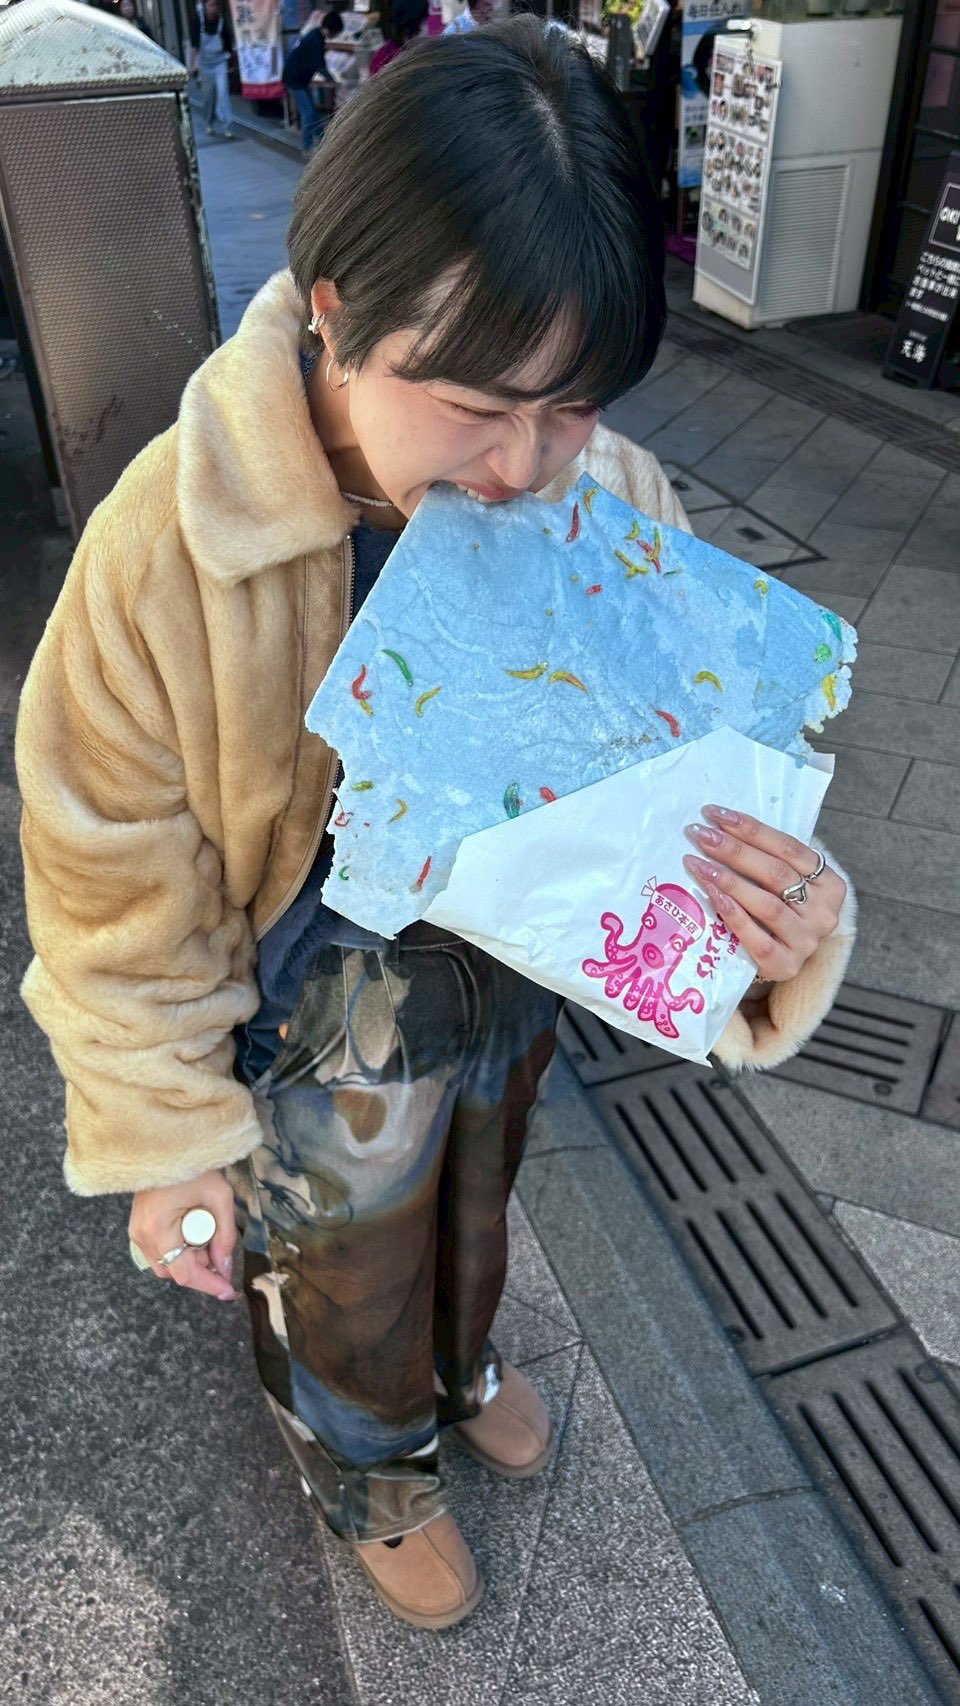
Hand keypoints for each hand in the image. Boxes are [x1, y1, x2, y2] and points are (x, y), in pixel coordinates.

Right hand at [129, 1169, 239, 1301]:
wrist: (167, 1142)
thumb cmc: (194, 1165)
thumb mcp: (219, 1197)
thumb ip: (225, 1235)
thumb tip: (226, 1267)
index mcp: (158, 1229)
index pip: (183, 1272)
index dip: (208, 1284)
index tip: (229, 1292)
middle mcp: (141, 1236)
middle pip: (173, 1271)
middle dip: (200, 1270)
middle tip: (222, 1255)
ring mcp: (136, 1231)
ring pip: (165, 1263)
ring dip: (189, 1260)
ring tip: (210, 1240)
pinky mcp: (138, 1225)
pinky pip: (159, 1251)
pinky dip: (179, 1250)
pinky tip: (195, 1234)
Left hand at [682, 805, 845, 984]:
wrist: (785, 958)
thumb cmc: (781, 910)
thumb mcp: (787, 883)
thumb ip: (768, 859)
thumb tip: (719, 825)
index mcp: (830, 883)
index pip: (789, 848)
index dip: (751, 829)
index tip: (715, 814)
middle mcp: (824, 912)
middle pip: (776, 873)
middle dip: (734, 850)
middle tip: (700, 834)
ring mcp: (807, 941)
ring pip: (767, 905)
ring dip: (728, 880)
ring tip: (698, 863)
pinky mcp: (786, 965)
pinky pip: (757, 938)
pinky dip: (733, 914)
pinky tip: (711, 895)